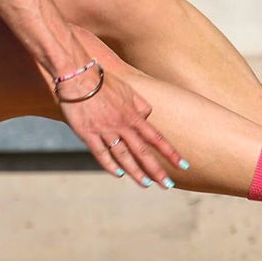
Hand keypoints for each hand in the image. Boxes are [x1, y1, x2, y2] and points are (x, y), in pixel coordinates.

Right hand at [56, 67, 183, 187]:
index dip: (170, 152)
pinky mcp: (88, 134)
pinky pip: (101, 153)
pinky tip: (119, 174)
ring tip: (146, 184)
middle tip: (168, 185)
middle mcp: (122, 125)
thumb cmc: (103, 80)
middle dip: (156, 169)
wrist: (78, 75)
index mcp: (133, 115)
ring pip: (124, 155)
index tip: (183, 165)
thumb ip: (140, 104)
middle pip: (143, 151)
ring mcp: (105, 130)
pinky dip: (110, 165)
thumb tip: (148, 116)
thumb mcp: (128, 89)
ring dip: (136, 172)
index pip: (156, 137)